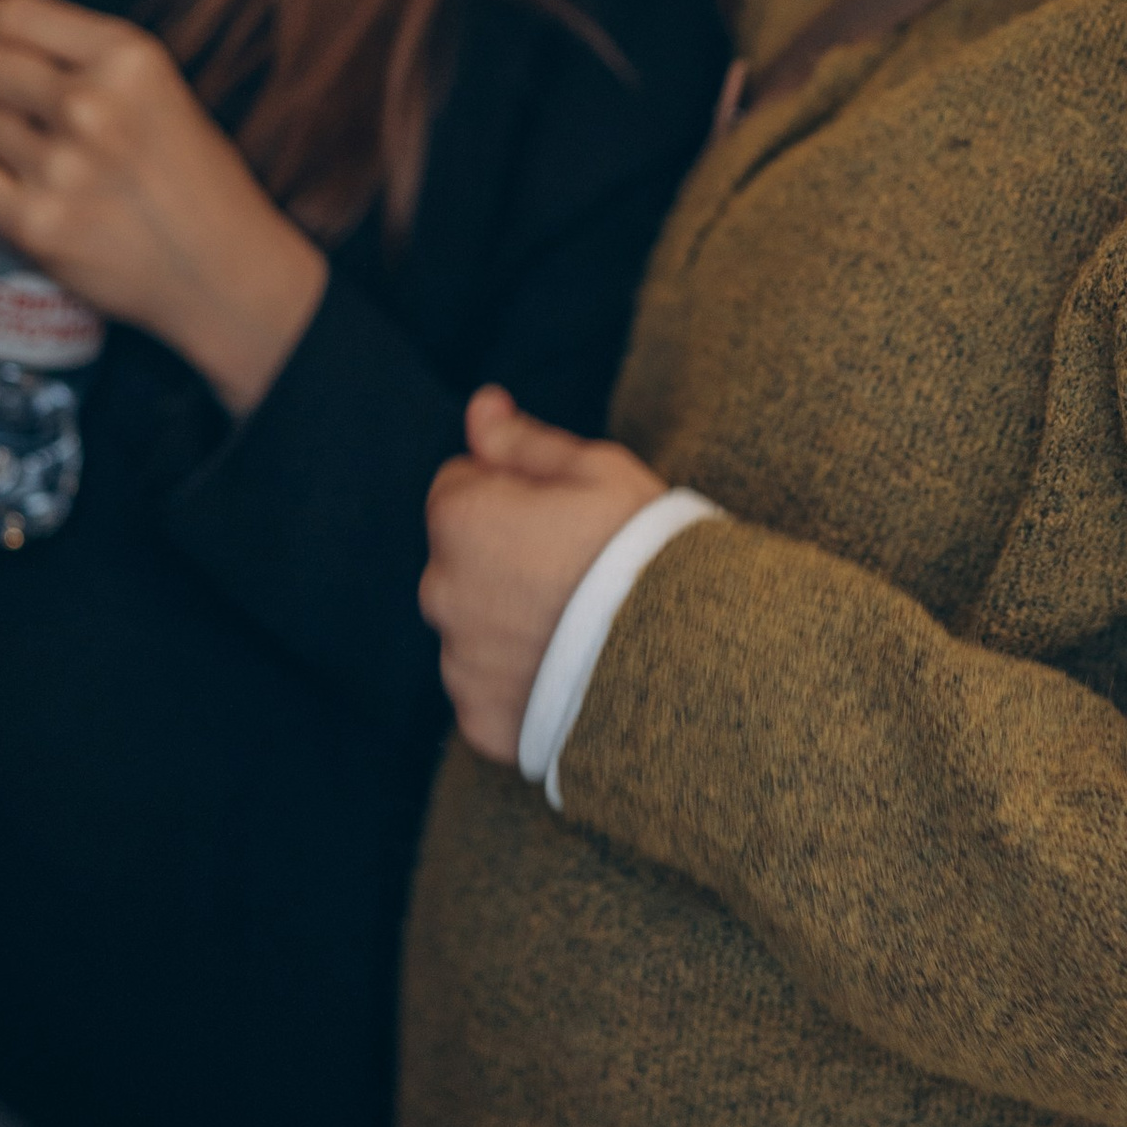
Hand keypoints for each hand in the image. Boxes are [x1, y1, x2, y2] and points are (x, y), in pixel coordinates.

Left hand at [0, 0, 326, 418]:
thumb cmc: (196, 181)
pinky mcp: (33, 222)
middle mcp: (91, 105)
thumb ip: (92, 62)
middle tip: (26, 113)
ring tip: (33, 154)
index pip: (19, 13)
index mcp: (130, 60)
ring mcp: (59, 166)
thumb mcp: (163, 91)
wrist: (224, 272)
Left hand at [421, 388, 663, 764]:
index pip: (460, 485)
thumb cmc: (643, 550)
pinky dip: (519, 685)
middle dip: (503, 558)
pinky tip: (573, 676)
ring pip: (474, 627)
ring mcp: (459, 663)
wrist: (686, 661)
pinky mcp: (481, 720)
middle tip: (578, 571)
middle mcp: (440, 591)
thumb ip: (523, 441)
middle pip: (461, 560)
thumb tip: (480, 406)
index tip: (564, 514)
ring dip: (509, 623)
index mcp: (460, 518)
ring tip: (583, 629)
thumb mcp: (596, 471)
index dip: (514, 492)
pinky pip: (489, 692)